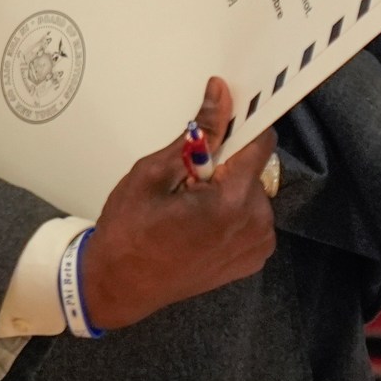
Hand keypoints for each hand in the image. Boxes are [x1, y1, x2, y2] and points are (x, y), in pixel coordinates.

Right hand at [80, 76, 277, 330]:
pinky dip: (232, 211)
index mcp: (231, 202)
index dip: (241, 125)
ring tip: (190, 204)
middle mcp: (255, 224)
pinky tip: (202, 223)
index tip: (223, 121)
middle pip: (254, 168)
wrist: (120, 287)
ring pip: (252, 190)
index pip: (260, 142)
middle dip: (225, 163)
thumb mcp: (154, 173)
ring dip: (229, 187)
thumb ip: (198, 133)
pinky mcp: (254, 258)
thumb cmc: (129, 230)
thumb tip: (221, 93)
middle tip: (187, 177)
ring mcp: (258, 245)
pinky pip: (252, 216)